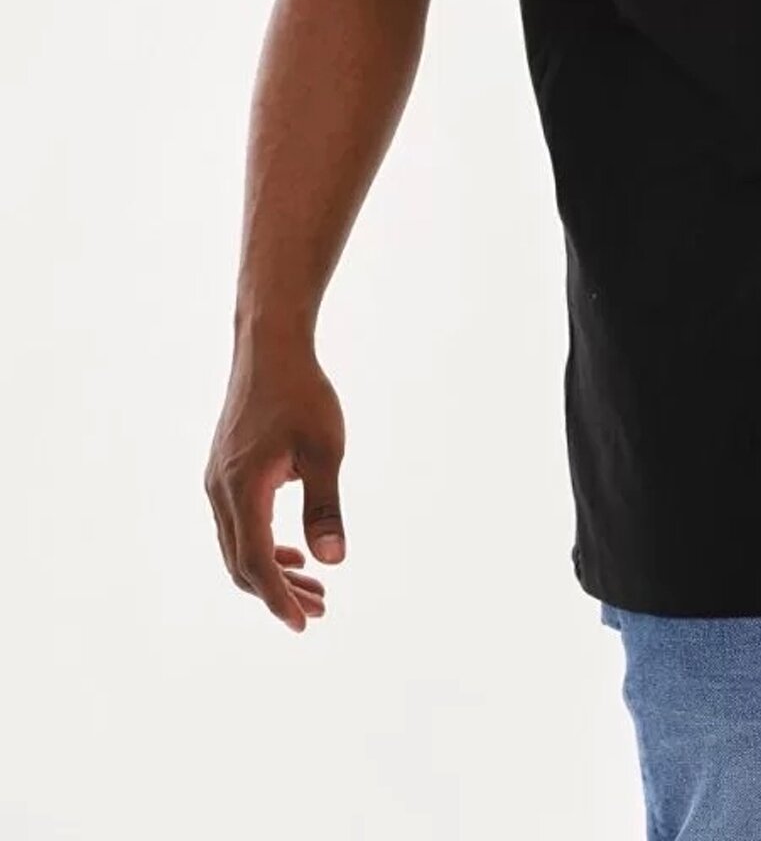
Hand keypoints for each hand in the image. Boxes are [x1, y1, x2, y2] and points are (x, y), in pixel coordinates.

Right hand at [204, 334, 346, 632]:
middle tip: (319, 610)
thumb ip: (325, 507)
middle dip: (278, 592)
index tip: (303, 623)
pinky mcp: (224, 472)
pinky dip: (262, 546)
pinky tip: (293, 552)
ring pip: (238, 545)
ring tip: (313, 588)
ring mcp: (218, 481)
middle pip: (242, 563)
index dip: (278, 598)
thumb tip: (333, 561)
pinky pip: (237, 525)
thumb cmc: (302, 394)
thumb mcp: (324, 449)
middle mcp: (220, 491)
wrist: (270, 347)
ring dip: (272, 571)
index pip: (255, 562)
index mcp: (242, 489)